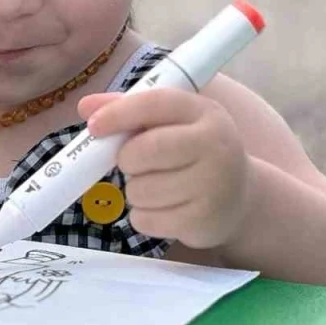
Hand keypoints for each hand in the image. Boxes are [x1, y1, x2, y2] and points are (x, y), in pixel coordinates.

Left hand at [76, 90, 251, 249]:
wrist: (239, 197)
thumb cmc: (191, 151)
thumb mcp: (168, 122)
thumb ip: (127, 108)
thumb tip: (85, 106)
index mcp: (204, 112)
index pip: (155, 104)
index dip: (118, 114)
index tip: (94, 127)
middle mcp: (216, 145)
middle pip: (145, 150)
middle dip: (126, 159)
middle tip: (133, 164)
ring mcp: (215, 185)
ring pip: (141, 189)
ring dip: (135, 191)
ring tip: (156, 187)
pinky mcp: (205, 220)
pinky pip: (147, 220)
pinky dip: (144, 217)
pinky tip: (165, 209)